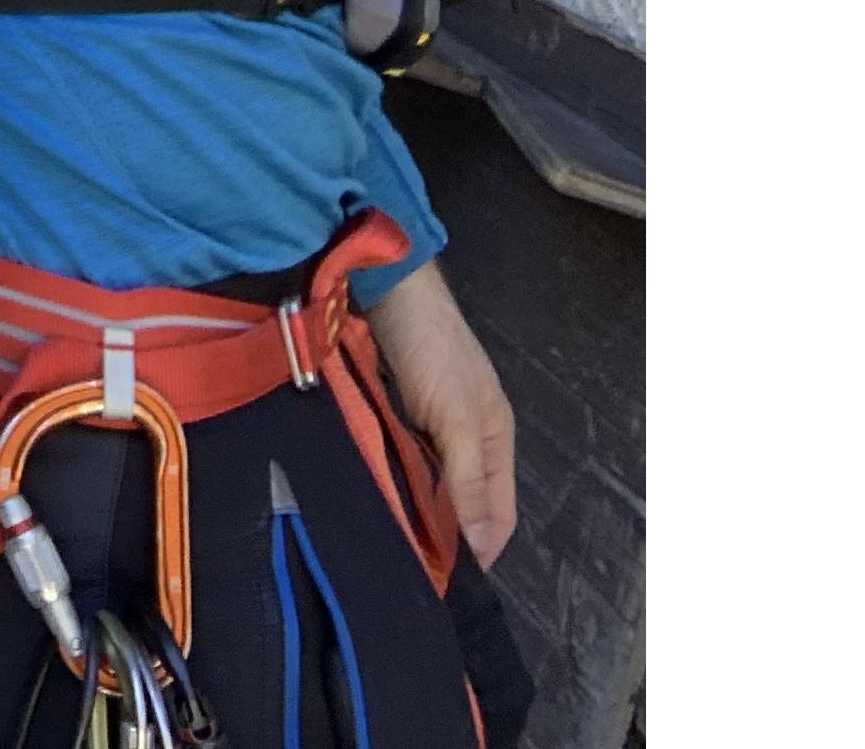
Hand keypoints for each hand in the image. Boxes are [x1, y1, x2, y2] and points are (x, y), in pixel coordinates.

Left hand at [367, 259, 516, 566]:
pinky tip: (367, 492)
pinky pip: (394, 456)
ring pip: (423, 481)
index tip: (444, 581)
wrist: (385, 283)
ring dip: (408, 505)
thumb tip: (479, 546)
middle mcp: (463, 436)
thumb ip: (467, 480)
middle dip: (439, 532)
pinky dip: (385, 475)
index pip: (496, 517)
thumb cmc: (432, 348)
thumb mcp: (456, 418)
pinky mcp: (391, 407)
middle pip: (458, 502)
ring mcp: (426, 422)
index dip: (477, 551)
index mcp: (494, 441)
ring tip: (384, 538)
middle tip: (406, 566)